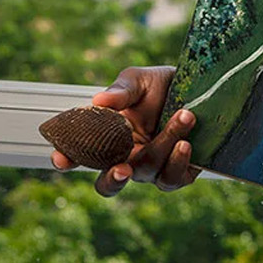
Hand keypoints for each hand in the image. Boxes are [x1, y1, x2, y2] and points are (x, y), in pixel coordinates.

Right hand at [49, 65, 200, 196]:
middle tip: (122, 167)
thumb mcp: (139, 80)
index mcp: (105, 140)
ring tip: (183, 116)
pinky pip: (172, 179)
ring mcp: (151, 168)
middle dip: (113, 179)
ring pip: (147, 172)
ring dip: (163, 146)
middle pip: (110, 182)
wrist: (200, 86)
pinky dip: (178, 162)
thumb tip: (99, 101)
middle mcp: (126, 159)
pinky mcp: (179, 172)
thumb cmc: (160, 85)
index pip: (79, 156)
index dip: (66, 160)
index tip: (62, 157)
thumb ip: (119, 91)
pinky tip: (186, 143)